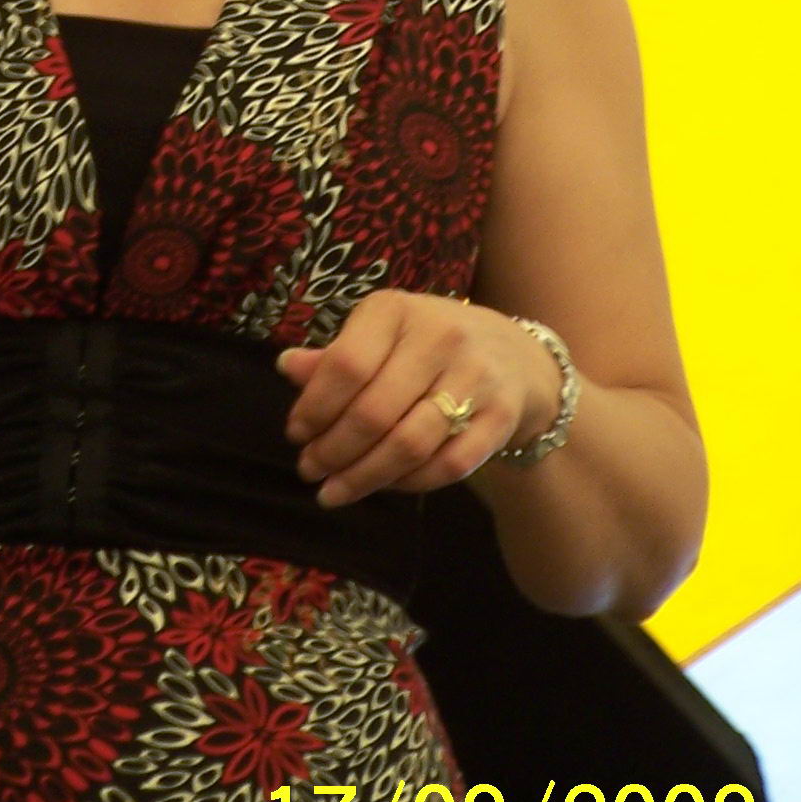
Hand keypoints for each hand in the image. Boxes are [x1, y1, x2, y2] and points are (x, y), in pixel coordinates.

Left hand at [274, 290, 562, 506]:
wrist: (513, 356)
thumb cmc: (427, 343)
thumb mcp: (381, 333)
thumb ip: (336, 355)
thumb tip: (287, 367)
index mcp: (397, 310)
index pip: (346, 365)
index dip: (315, 407)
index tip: (296, 434)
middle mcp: (440, 337)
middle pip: (374, 412)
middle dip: (334, 451)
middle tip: (310, 470)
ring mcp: (476, 377)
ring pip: (409, 444)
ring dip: (365, 477)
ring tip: (334, 491)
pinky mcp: (501, 416)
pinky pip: (448, 466)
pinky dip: (409, 484)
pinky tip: (384, 487)